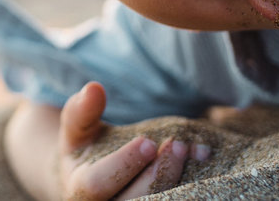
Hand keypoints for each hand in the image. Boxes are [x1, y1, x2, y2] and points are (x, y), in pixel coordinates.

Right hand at [54, 82, 205, 199]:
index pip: (98, 183)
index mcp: (80, 190)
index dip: (125, 164)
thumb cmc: (87, 146)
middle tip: (179, 144)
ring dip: (177, 179)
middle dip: (160, 173)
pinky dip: (189, 185)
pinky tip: (200, 160)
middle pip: (136, 200)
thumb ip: (82, 110)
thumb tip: (93, 89)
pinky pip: (174, 200)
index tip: (148, 142)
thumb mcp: (78, 127)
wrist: (96, 172)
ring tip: (190, 150)